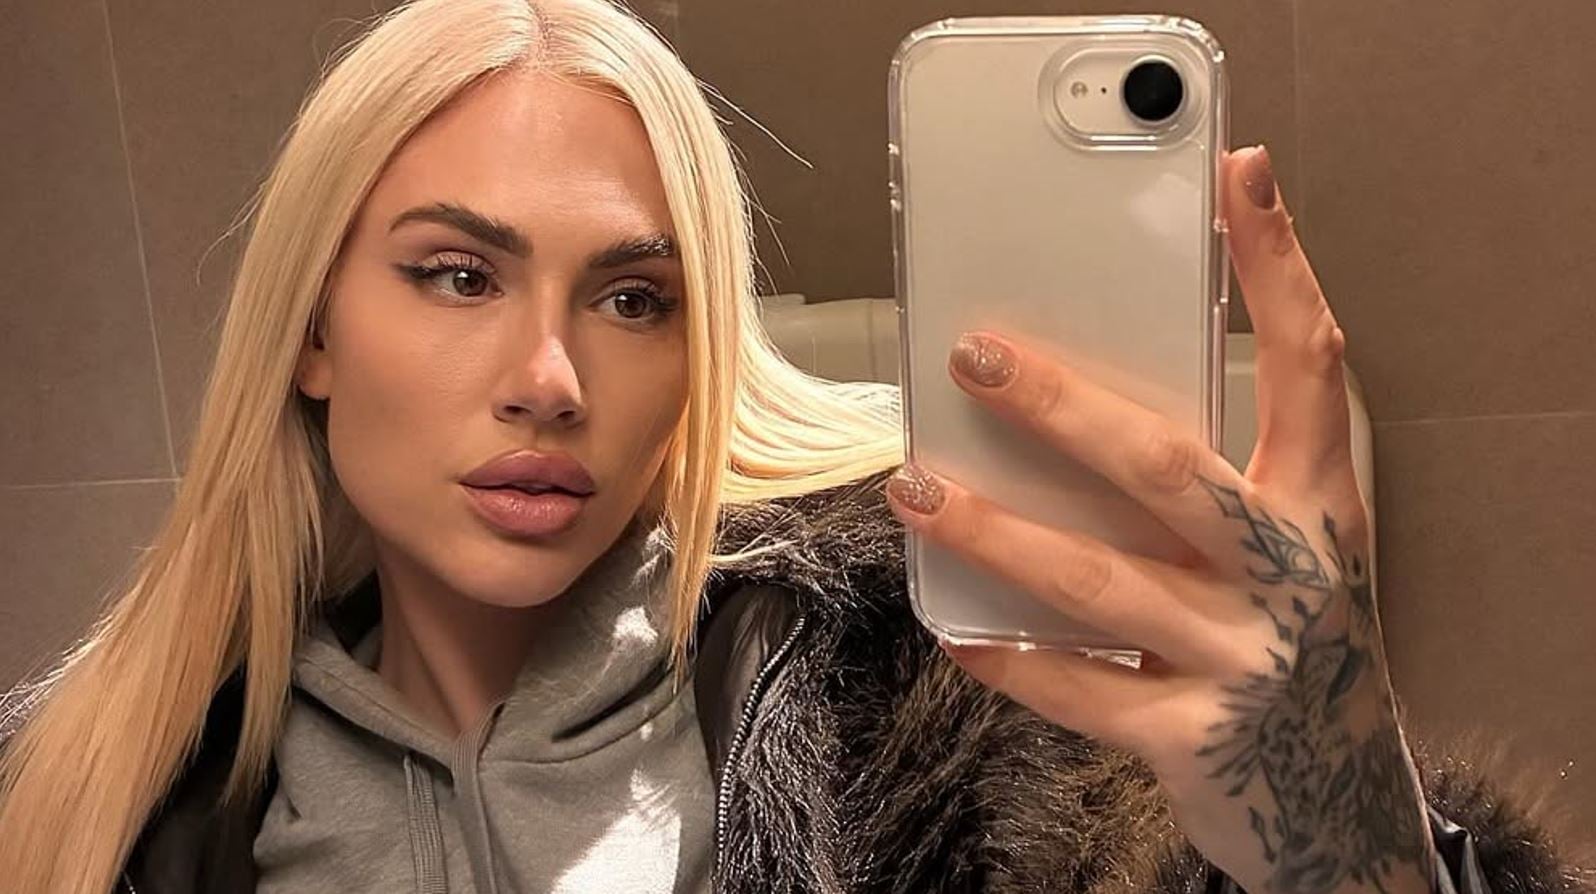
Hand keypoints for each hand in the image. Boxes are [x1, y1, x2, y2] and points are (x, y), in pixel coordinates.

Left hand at [885, 146, 1435, 893]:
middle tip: (972, 353)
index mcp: (1322, 506)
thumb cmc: (1290, 640)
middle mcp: (1292, 575)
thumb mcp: (1285, 548)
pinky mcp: (1194, 741)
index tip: (1239, 172)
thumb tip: (1070, 398)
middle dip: (1062, 406)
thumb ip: (1214, 478)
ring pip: (1100, 580)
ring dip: (996, 531)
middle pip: (1167, 466)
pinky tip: (951, 627)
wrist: (1337, 807)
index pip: (1308, 364)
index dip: (1276, 266)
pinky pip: (1078, 691)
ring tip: (914, 490)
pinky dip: (1010, 659)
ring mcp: (1245, 659)